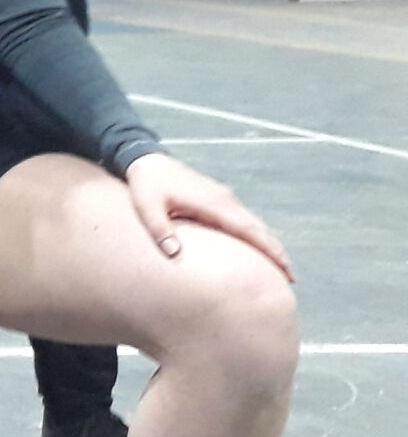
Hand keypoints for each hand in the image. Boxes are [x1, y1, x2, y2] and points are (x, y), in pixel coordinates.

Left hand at [122, 153, 292, 278]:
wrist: (147, 160)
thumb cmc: (147, 184)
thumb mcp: (147, 207)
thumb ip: (160, 230)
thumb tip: (174, 254)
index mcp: (213, 203)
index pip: (249, 230)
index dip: (269, 249)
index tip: (285, 268)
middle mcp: (225, 200)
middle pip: (259, 228)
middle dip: (276, 251)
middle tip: (290, 276)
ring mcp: (223, 198)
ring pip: (253, 224)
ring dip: (267, 243)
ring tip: (279, 267)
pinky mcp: (218, 199)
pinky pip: (243, 220)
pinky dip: (255, 234)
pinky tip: (255, 247)